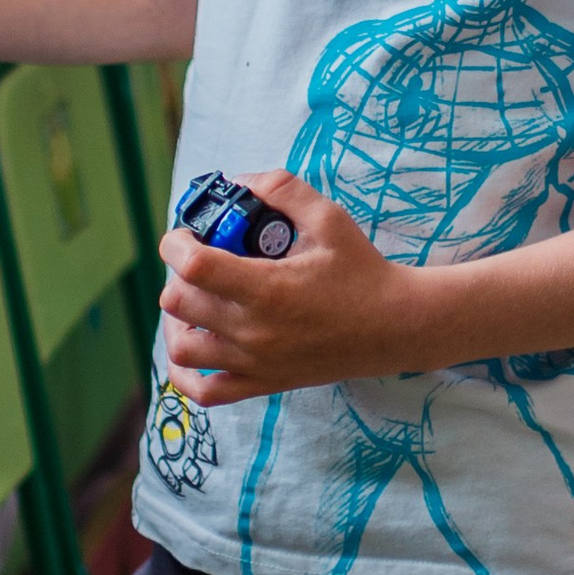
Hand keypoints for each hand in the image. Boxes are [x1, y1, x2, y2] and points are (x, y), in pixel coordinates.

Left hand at [158, 173, 442, 405]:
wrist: (396, 327)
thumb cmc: (363, 271)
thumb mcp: (329, 218)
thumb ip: (282, 190)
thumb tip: (238, 182)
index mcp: (268, 289)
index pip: (193, 267)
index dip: (176, 243)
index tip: (185, 234)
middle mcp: (255, 331)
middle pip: (178, 303)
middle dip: (178, 275)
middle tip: (199, 261)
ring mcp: (256, 363)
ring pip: (182, 348)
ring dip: (177, 321)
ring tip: (197, 301)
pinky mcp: (263, 383)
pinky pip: (206, 392)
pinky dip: (186, 373)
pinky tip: (196, 346)